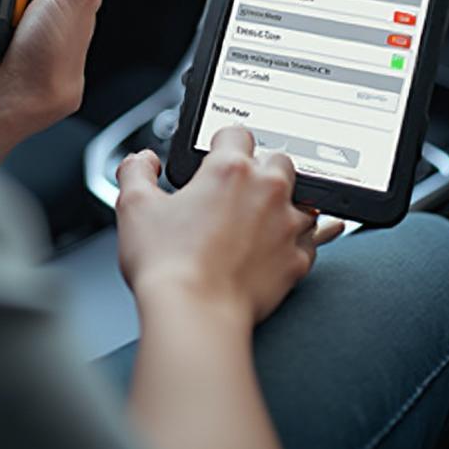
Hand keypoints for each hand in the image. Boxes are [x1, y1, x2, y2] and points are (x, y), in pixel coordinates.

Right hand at [116, 128, 343, 329]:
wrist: (195, 315)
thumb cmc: (167, 265)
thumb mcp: (134, 206)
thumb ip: (136, 171)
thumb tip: (143, 161)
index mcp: (230, 170)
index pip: (237, 133)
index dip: (222, 143)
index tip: (215, 156)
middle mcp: (267, 190)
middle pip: (279, 159)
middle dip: (261, 168)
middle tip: (238, 188)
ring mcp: (288, 226)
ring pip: (303, 198)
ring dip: (286, 202)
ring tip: (264, 215)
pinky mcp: (298, 260)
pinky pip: (314, 239)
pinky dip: (303, 238)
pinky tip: (292, 240)